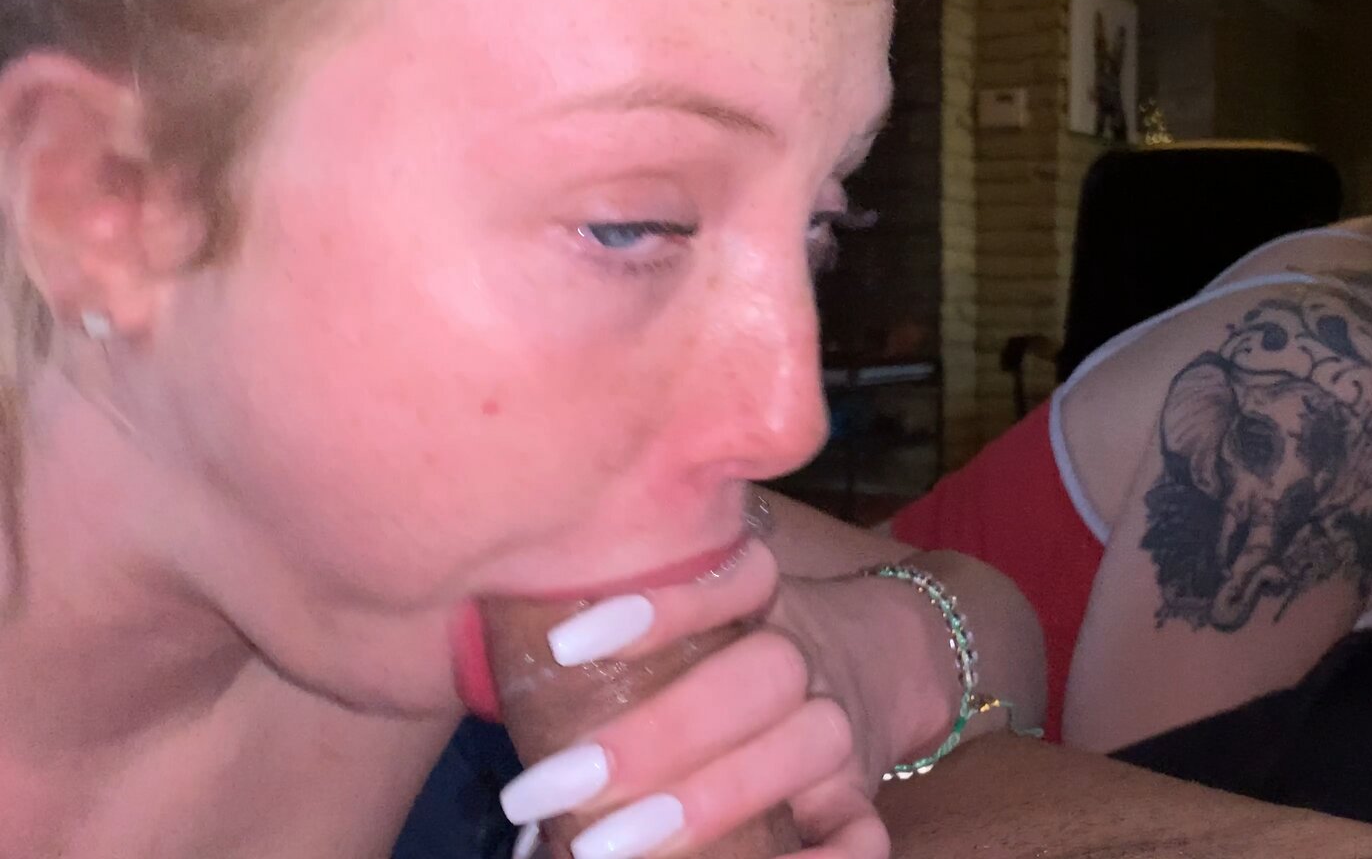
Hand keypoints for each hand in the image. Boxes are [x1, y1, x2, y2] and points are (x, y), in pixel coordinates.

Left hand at [500, 541, 893, 858]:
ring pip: (809, 742)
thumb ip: (604, 634)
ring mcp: (840, 726)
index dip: (662, 605)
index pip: (735, 578)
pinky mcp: (860, 796)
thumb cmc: (725, 651)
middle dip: (660, 731)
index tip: (565, 645)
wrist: (872, 665)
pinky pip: (865, 828)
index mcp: (759, 601)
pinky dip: (831, 858)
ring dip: (712, 797)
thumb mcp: (687, 622)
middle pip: (763, 673)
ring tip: (601, 847)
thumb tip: (463, 652)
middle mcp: (806, 657)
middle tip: (553, 784)